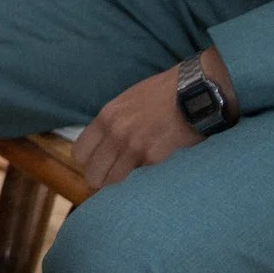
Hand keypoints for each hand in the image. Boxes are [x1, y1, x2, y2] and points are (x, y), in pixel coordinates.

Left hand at [74, 47, 236, 191]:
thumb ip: (113, 123)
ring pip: (114, 179)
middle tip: (111, 178)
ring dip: (121, 180)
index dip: (88, 163)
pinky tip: (153, 164)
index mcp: (106, 117)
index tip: (97, 165)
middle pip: (93, 173)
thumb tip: (105, 145)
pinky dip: (145, 173)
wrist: (193, 92)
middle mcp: (115, 133)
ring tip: (130, 177)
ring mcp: (133, 147)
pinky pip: (141, 174)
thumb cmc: (162, 94)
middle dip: (100, 179)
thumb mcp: (127, 102)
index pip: (80, 153)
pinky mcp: (154, 157)